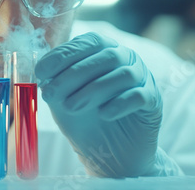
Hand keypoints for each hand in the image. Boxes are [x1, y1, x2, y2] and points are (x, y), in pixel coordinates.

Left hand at [35, 32, 180, 176]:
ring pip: (123, 75)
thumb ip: (55, 84)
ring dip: (93, 90)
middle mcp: (126, 58)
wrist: (110, 153)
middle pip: (106, 56)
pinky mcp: (153, 101)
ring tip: (71, 107)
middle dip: (74, 74)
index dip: (63, 54)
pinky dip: (119, 104)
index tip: (41, 71)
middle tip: (51, 93)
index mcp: (103, 51)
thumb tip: (42, 74)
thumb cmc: (85, 119)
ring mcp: (143, 78)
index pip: (87, 42)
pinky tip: (103, 114)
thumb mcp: (63, 99)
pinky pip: (140, 96)